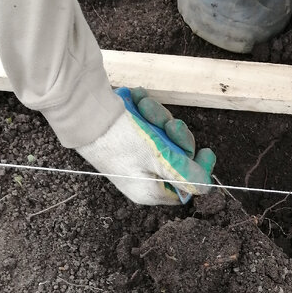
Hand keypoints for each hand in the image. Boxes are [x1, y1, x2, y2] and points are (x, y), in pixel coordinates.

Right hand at [78, 87, 215, 204]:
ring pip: (163, 138)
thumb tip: (205, 187)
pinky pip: (147, 128)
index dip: (198, 170)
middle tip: (171, 123)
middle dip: (176, 136)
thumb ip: (186, 174)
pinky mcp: (127, 140)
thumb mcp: (160, 158)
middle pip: (176, 159)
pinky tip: (138, 101)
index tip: (207, 151)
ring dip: (159, 118)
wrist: (84, 112)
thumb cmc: (119, 140)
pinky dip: (146, 113)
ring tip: (145, 106)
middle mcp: (142, 178)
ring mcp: (134, 159)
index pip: (185, 188)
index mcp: (149, 191)